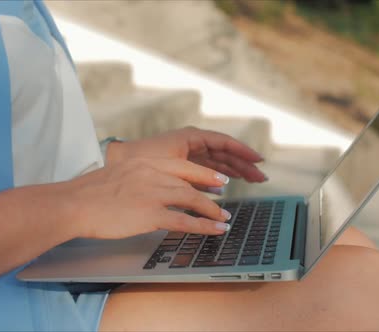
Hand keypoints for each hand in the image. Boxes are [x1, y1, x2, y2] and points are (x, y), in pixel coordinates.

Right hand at [65, 157, 232, 238]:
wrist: (73, 204)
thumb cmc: (89, 193)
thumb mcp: (118, 175)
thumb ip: (139, 178)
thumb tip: (151, 190)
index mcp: (144, 162)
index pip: (182, 165)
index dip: (202, 173)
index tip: (216, 179)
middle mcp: (152, 173)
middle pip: (191, 180)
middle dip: (212, 189)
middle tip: (224, 197)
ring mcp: (152, 193)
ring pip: (192, 199)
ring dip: (212, 211)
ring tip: (223, 219)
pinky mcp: (149, 214)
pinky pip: (184, 220)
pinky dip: (203, 226)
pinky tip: (214, 230)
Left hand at [107, 127, 266, 183]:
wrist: (117, 163)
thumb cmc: (143, 159)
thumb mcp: (174, 165)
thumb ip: (199, 174)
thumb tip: (222, 185)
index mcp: (192, 137)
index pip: (225, 143)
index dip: (244, 152)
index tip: (259, 161)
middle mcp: (191, 143)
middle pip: (225, 154)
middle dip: (244, 165)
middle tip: (261, 177)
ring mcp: (186, 154)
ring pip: (217, 163)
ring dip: (234, 172)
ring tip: (251, 182)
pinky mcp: (179, 167)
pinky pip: (205, 171)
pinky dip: (217, 179)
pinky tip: (225, 189)